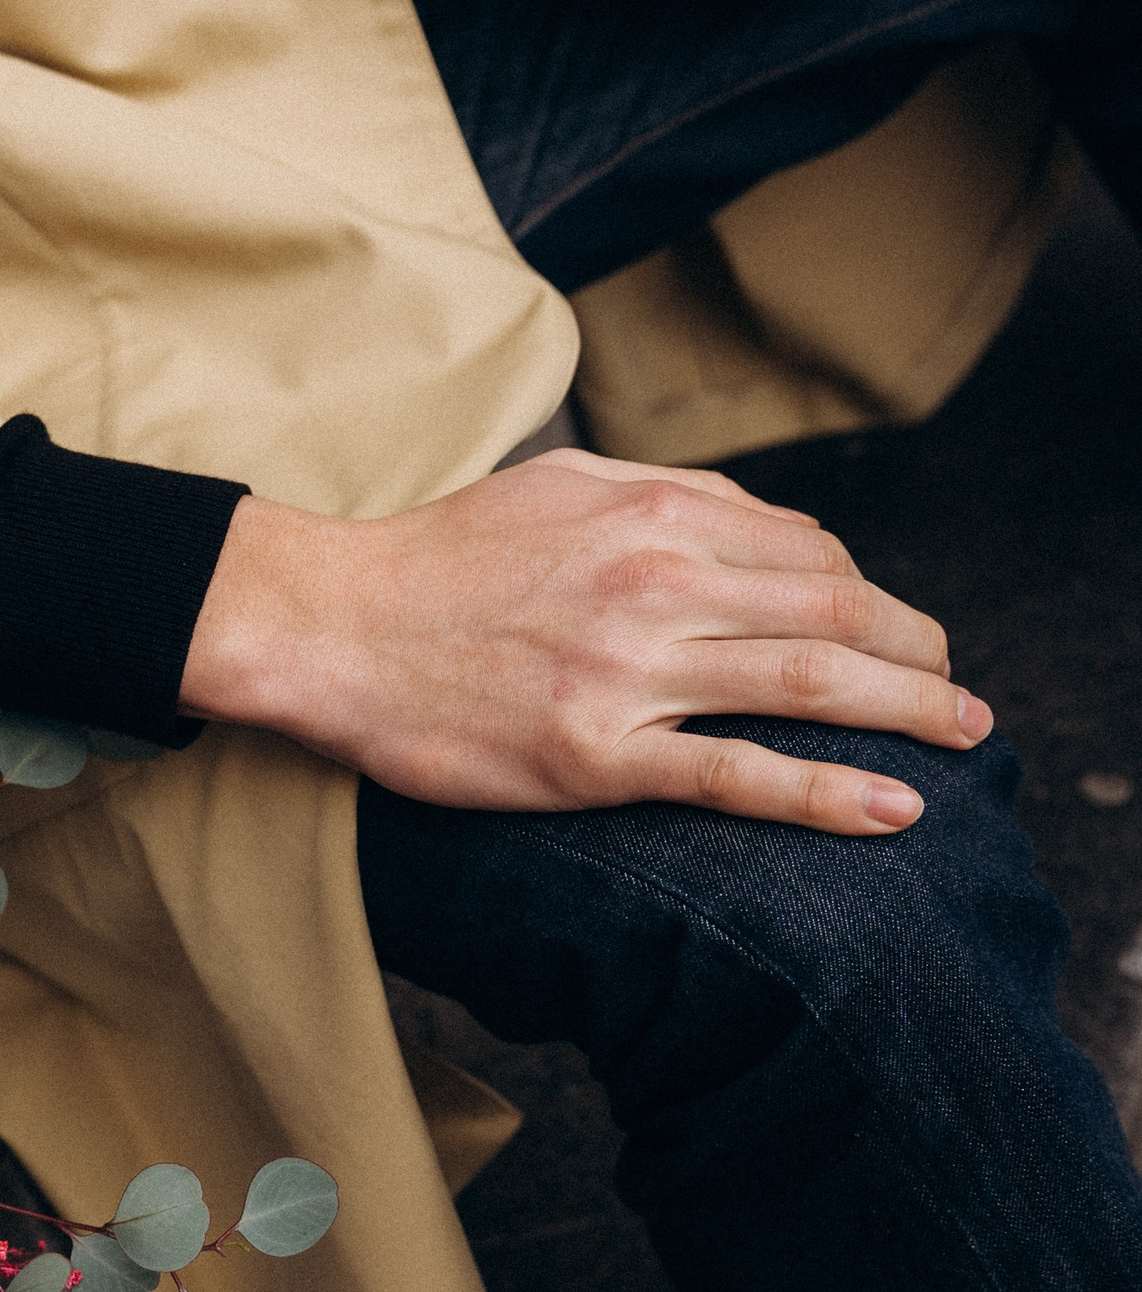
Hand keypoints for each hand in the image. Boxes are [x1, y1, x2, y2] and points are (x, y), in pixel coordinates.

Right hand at [179, 452, 990, 833]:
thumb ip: (666, 496)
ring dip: (910, 714)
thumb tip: (767, 526)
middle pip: (837, 614)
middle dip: (920, 655)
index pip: (810, 553)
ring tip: (965, 739)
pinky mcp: (594, 757)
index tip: (896, 636)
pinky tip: (895, 807)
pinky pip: (739, 777)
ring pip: (810, 686)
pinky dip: (831, 791)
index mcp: (653, 512)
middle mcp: (658, 581)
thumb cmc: (434, 559)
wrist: (327, 626)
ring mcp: (630, 672)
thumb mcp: (560, 484)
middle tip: (959, 694)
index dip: (874, 597)